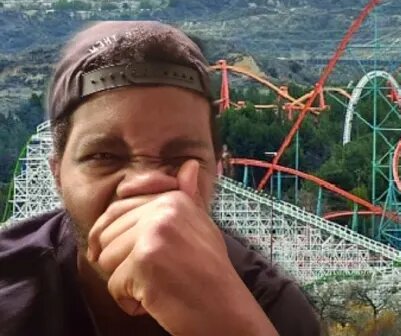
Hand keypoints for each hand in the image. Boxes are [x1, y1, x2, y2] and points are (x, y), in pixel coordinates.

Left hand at [87, 160, 276, 335]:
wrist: (223, 307)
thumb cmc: (209, 271)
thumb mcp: (200, 226)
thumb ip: (187, 197)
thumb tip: (188, 165)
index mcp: (174, 198)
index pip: (117, 209)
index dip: (115, 238)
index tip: (139, 256)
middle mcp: (164, 209)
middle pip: (106, 237)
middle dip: (122, 263)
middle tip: (157, 273)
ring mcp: (154, 232)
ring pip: (106, 261)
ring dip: (126, 283)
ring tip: (158, 285)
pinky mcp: (145, 260)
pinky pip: (113, 285)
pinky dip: (130, 301)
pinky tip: (157, 299)